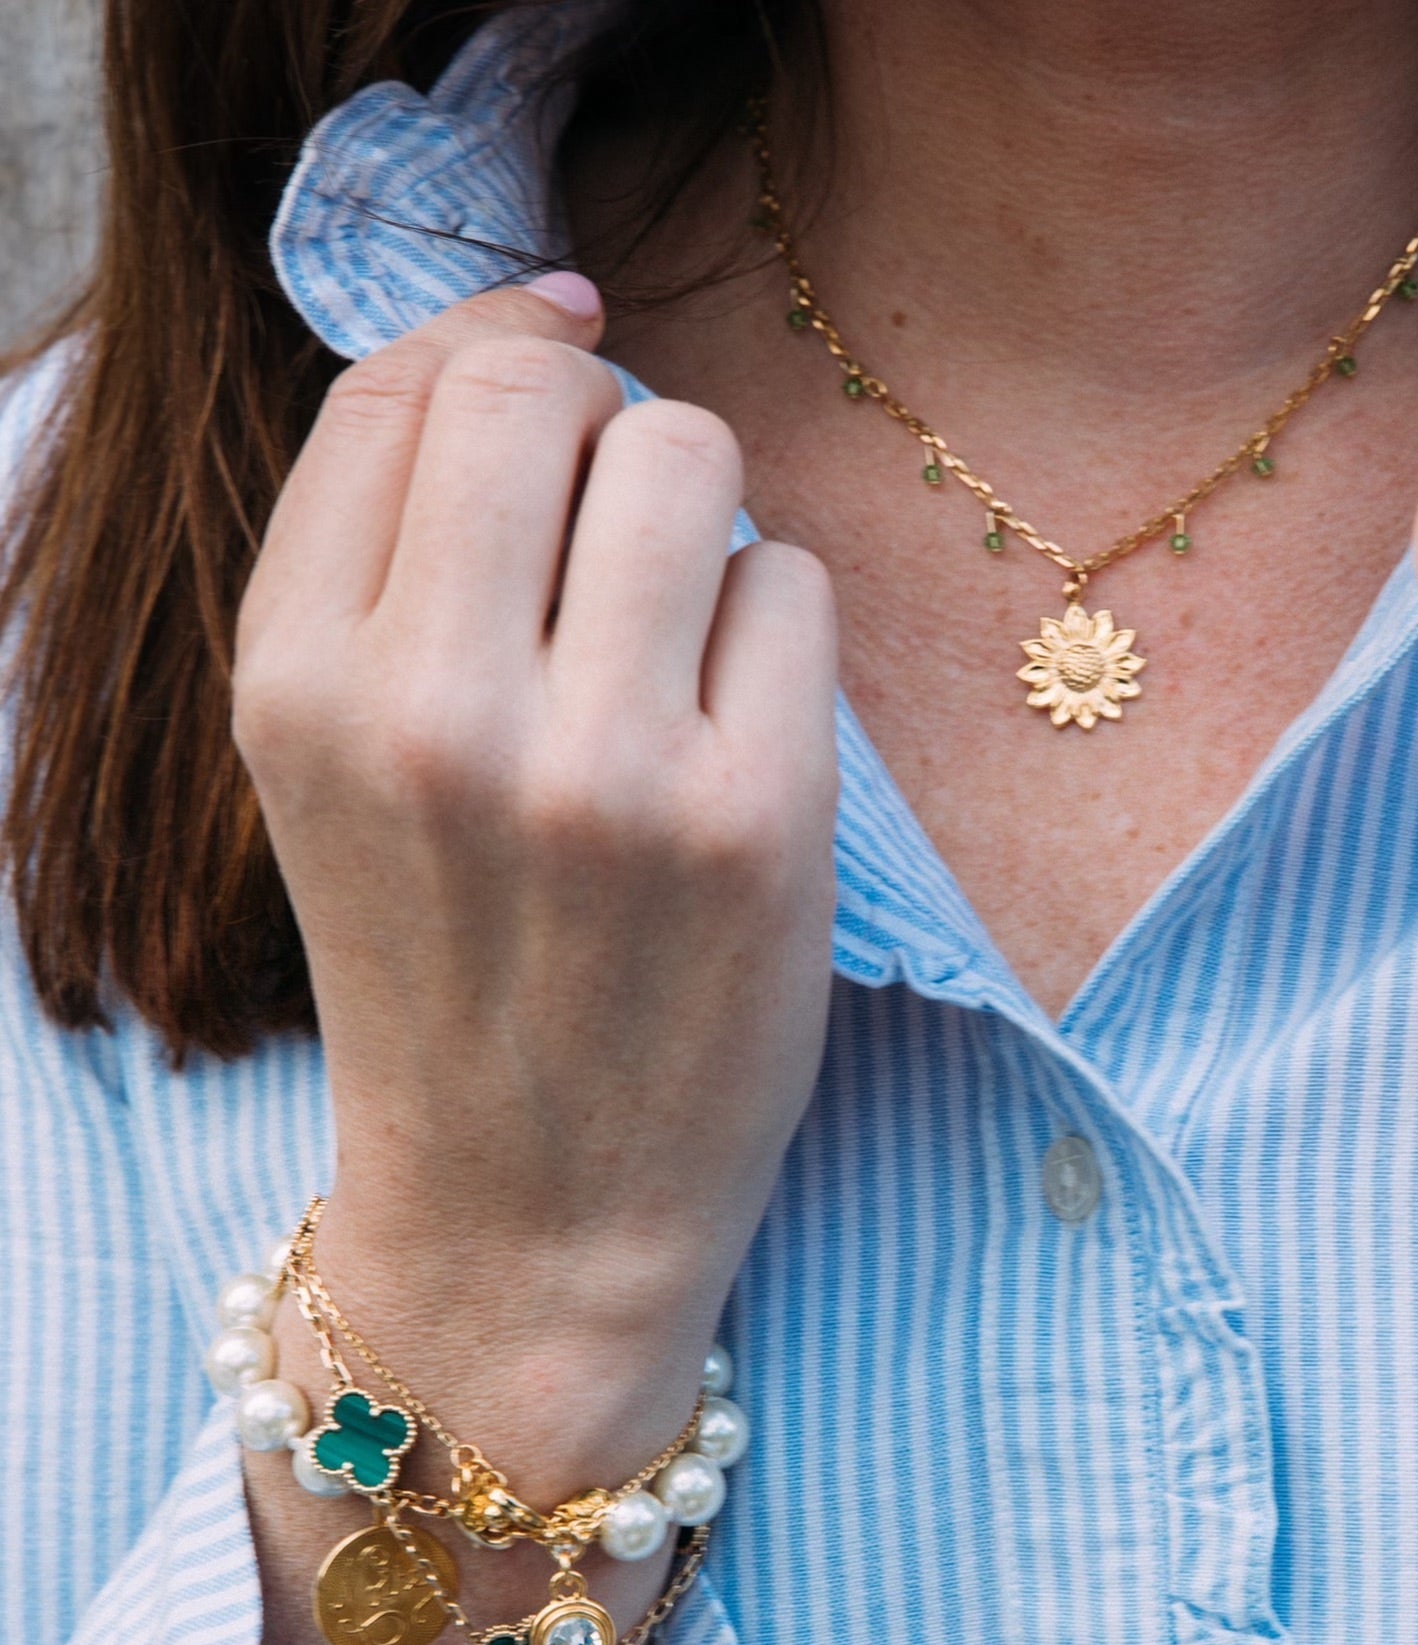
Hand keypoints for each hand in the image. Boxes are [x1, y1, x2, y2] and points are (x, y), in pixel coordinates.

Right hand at [233, 277, 837, 1475]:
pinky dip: (775, 638)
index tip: (554, 381)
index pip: (403, 389)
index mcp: (296, 681)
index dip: (496, 355)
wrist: (531, 1218)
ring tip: (677, 642)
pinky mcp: (754, 819)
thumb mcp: (337, 768)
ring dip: (702, 519)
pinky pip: (794, 587)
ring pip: (691, 456)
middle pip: (549, 390)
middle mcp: (431, 709)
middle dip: (604, 428)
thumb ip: (393, 557)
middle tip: (618, 543)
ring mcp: (601, 765)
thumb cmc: (445, 976)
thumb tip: (550, 325)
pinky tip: (736, 739)